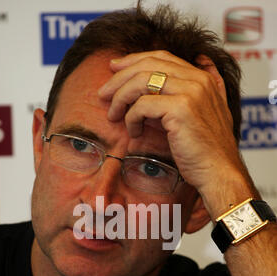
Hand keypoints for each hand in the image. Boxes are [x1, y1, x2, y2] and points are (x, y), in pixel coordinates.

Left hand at [98, 50, 245, 195]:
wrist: (219, 171)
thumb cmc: (206, 151)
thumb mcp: (200, 116)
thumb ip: (187, 96)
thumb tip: (161, 85)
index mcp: (202, 78)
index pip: (162, 57)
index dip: (134, 60)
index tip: (114, 68)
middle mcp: (198, 79)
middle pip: (148, 65)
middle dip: (120, 77)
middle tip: (103, 93)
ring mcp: (191, 92)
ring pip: (141, 81)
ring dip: (120, 98)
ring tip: (112, 116)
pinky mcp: (181, 109)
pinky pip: (142, 105)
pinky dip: (131, 118)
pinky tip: (133, 132)